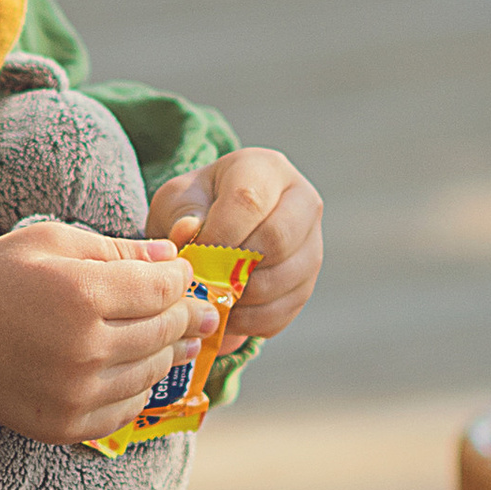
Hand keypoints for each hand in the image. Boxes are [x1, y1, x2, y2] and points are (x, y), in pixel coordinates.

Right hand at [0, 219, 220, 443]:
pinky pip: (127, 409)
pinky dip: (140, 390)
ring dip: (168, 354)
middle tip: (200, 312)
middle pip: (164, 332)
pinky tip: (138, 373)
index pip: (162, 290)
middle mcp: (87, 348)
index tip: (182, 275)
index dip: (180, 280)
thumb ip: (113, 249)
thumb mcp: (47, 242)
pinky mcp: (68, 424)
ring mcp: (79, 393)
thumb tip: (170, 258)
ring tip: (176, 342)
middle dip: (185, 317)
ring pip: (152, 373)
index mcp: (83, 294)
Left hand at [146, 147, 322, 351]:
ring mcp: (312, 243)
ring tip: (209, 299)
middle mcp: (301, 201)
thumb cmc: (196, 208)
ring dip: (241, 298)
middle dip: (232, 269)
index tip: (193, 256)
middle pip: (277, 241)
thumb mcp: (178, 201)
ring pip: (285, 279)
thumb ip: (180, 215)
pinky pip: (286, 308)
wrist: (216, 228)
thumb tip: (190, 232)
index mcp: (265, 169)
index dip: (219, 235)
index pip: (249, 201)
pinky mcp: (309, 281)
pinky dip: (251, 320)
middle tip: (202, 282)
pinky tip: (225, 314)